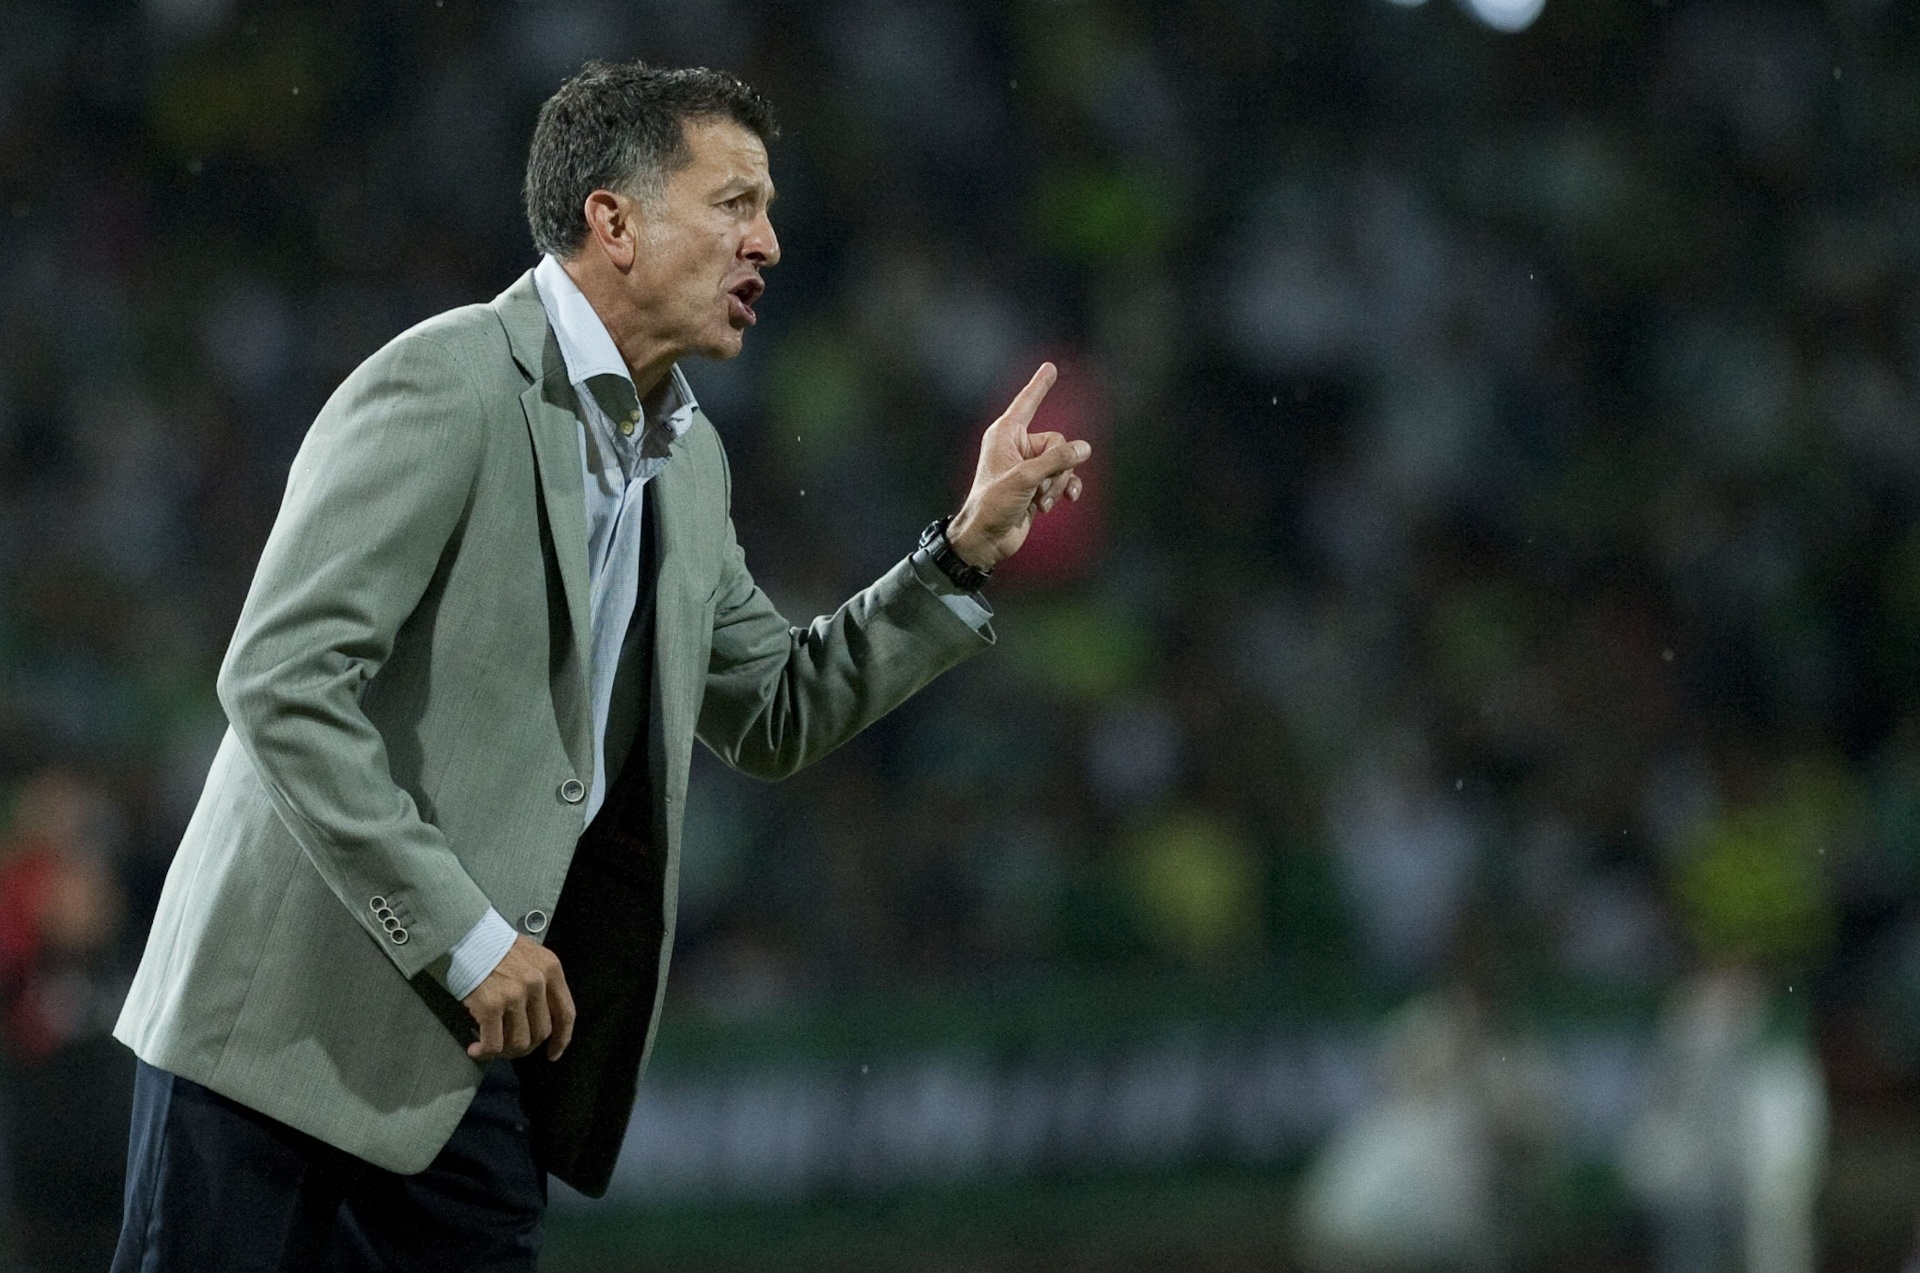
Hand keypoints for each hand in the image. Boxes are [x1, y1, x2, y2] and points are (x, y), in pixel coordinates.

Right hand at [462, 934, 575, 1062]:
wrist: (466, 936)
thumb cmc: (496, 947)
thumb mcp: (531, 956)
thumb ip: (541, 983)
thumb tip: (539, 1017)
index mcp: (551, 970)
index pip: (566, 1013)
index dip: (562, 1039)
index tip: (553, 1053)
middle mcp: (537, 983)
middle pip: (541, 1032)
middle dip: (526, 1046)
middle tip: (510, 1048)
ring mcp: (514, 996)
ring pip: (519, 1042)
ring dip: (505, 1051)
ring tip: (492, 1047)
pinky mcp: (490, 1006)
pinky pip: (494, 1043)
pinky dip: (485, 1052)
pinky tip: (476, 1049)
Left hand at [945, 363, 1090, 569]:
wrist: (987, 538)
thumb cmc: (994, 504)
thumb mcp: (1026, 478)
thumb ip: (1057, 460)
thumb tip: (1084, 448)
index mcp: (1005, 434)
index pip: (1027, 402)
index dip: (1040, 385)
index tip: (1050, 367)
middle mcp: (1017, 446)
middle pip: (1057, 442)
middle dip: (1057, 468)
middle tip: (1040, 488)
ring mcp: (1028, 466)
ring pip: (1063, 462)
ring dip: (1058, 483)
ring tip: (1043, 501)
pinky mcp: (1037, 485)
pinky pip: (1063, 477)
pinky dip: (1065, 489)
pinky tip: (1064, 501)